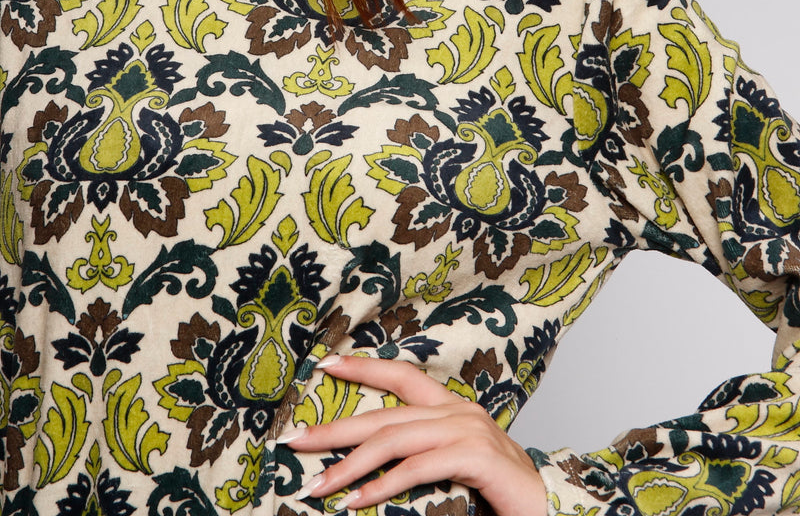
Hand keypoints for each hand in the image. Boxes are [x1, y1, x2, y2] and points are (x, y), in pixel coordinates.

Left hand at [278, 353, 547, 514]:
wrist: (554, 508)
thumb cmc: (500, 493)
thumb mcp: (454, 469)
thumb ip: (420, 460)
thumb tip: (368, 471)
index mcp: (452, 408)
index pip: (401, 376)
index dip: (363, 367)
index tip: (324, 364)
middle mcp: (458, 411)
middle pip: (384, 413)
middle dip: (334, 427)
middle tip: (294, 439)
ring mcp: (468, 430)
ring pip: (394, 439)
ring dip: (350, 464)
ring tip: (318, 484)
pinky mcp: (476, 456)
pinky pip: (418, 467)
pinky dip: (382, 485)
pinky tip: (357, 501)